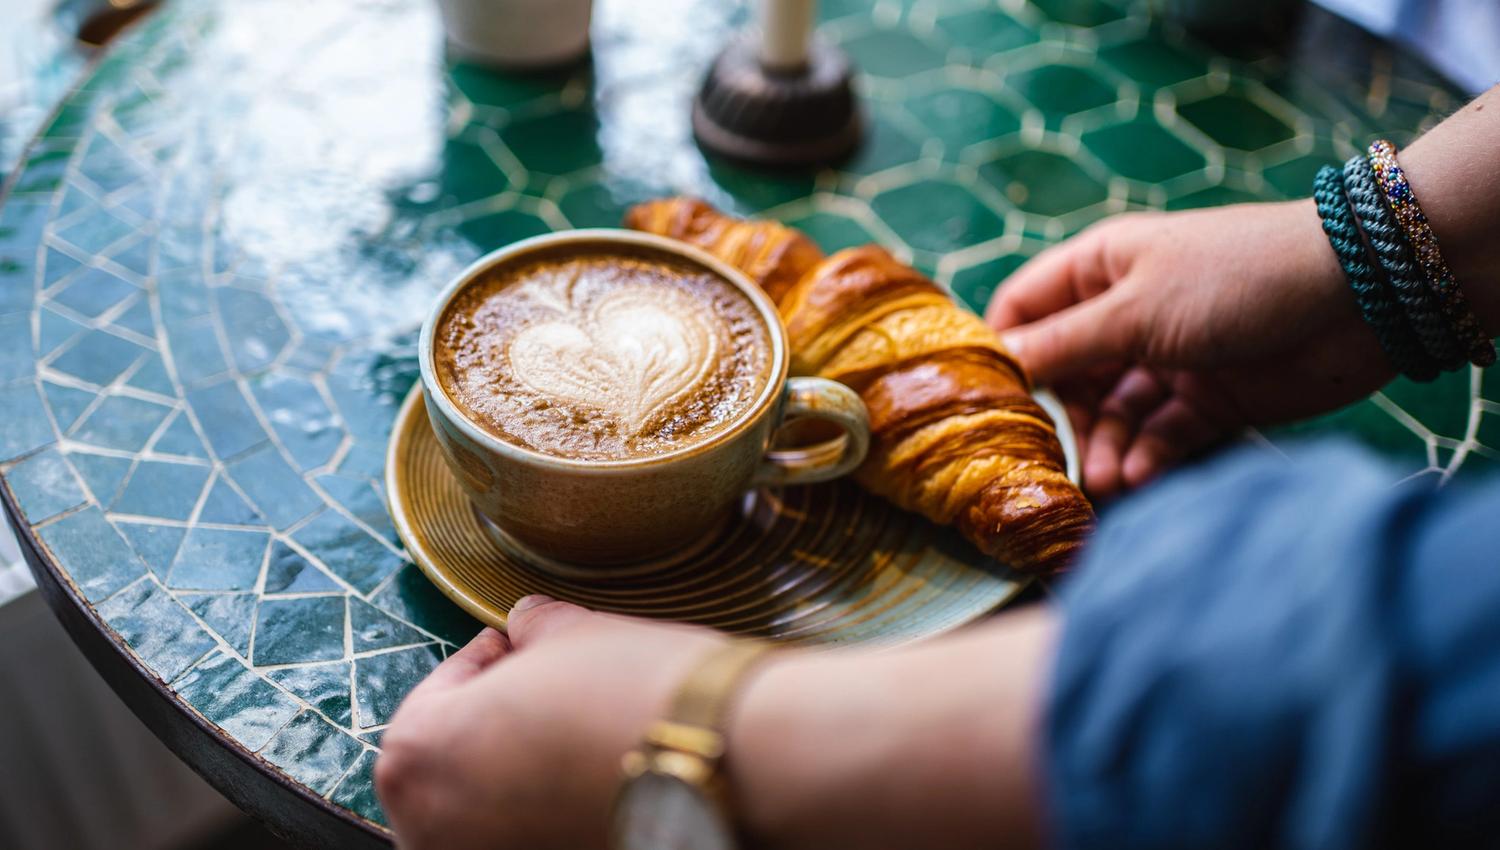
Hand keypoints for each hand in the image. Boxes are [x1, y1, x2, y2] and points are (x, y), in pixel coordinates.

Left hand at [375, 596, 726, 849]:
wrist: (720, 762)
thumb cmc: (637, 696)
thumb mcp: (572, 634)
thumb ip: (531, 629)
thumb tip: (529, 625)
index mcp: (419, 754)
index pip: (435, 694)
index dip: (484, 660)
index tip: (512, 646)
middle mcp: (432, 827)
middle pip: (450, 764)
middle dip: (492, 725)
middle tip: (543, 691)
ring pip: (484, 813)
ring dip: (515, 776)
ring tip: (572, 740)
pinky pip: (525, 837)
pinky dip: (545, 815)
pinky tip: (590, 783)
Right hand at [986, 200, 1392, 497]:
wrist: (1359, 295)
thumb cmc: (1234, 279)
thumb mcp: (1134, 310)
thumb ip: (1064, 345)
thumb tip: (996, 366)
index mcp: (1101, 269)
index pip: (1026, 311)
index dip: (1004, 355)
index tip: (987, 404)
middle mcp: (1127, 312)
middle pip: (1068, 376)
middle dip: (1063, 419)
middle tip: (1058, 461)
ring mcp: (1168, 358)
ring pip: (1114, 413)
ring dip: (1107, 447)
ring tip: (1110, 481)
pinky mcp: (1208, 398)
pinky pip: (1161, 433)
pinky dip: (1148, 456)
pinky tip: (1141, 478)